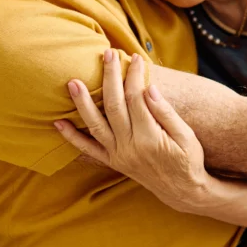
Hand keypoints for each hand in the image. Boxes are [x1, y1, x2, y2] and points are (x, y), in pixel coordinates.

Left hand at [54, 51, 208, 211]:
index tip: (135, 58)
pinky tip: (59, 124)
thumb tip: (149, 88)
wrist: (182, 192)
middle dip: (109, 78)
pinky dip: (72, 138)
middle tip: (107, 54)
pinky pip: (88, 150)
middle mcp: (130, 147)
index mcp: (151, 138)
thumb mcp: (187, 137)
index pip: (137, 99)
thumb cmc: (188, 160)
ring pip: (96, 125)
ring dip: (82, 103)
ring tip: (72, 82)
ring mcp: (119, 155)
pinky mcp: (113, 161)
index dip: (134, 75)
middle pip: (114, 106)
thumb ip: (166, 113)